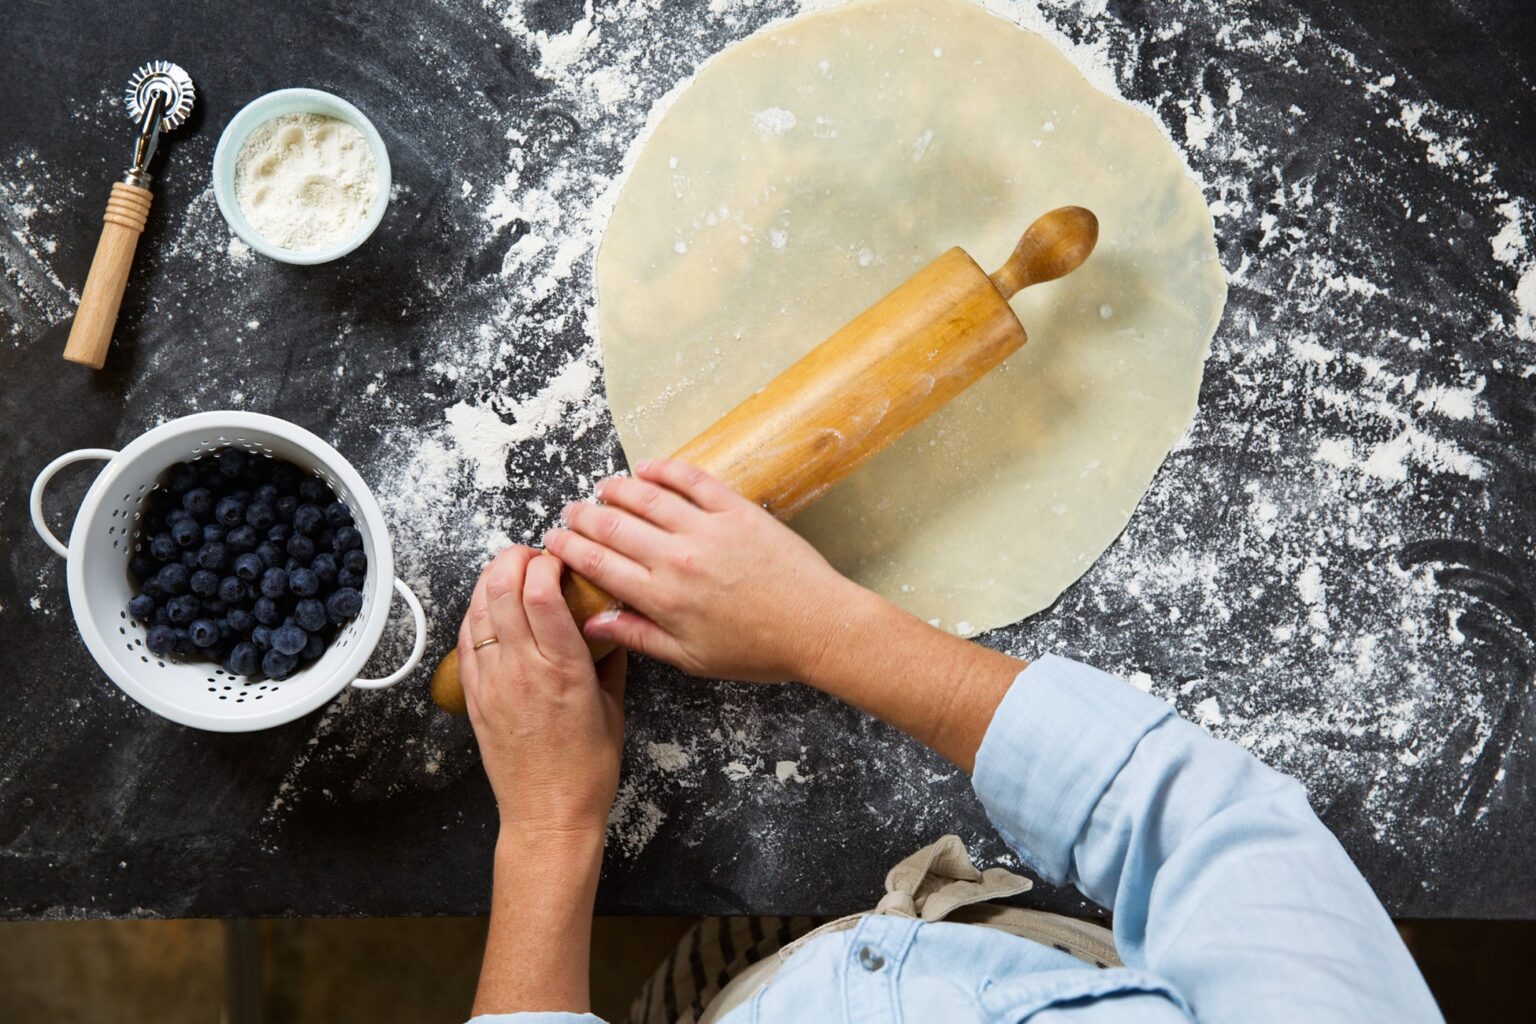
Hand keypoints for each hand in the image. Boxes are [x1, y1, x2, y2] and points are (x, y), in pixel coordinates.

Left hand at [458, 546, 626, 839]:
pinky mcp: (474, 696)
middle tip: (533, 555)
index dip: (547, 561)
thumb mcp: (614, 705)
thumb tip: (607, 618)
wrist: (548, 814)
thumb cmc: (586, 769)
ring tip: (511, 572)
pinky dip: (477, 612)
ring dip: (492, 579)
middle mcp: (521, 670)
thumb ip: (609, 656)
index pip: (541, 592)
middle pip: (501, 588)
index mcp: (563, 669)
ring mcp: (492, 682)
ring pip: (478, 608)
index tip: (561, 557)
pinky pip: (466, 639)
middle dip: (515, 557)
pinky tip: (491, 607)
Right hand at [543, 458, 870, 681]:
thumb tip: (594, 623)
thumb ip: (639, 638)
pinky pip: (692, 480)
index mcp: (663, 598)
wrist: (818, 626)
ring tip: (601, 488)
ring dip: (616, 489)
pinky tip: (647, 467)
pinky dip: (665, 470)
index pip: (599, 565)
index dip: (570, 550)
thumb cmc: (758, 650)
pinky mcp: (737, 510)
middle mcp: (678, 558)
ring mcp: (708, 529)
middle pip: (613, 527)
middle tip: (570, 512)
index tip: (554, 541)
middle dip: (582, 517)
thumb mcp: (692, 659)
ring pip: (646, 497)